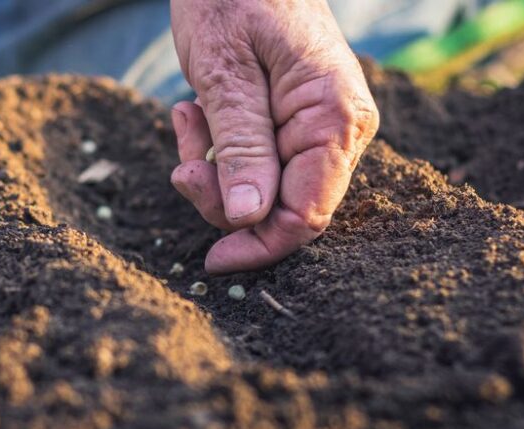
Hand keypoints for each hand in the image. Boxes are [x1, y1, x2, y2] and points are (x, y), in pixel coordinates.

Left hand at [168, 0, 378, 273]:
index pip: (306, 214)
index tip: (211, 261)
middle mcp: (341, 128)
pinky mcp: (296, 122)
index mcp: (335, 117)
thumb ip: (241, 146)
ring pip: (265, 190)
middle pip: (284, 209)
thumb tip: (248, 218)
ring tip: (187, 117)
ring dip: (215, 170)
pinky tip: (197, 111)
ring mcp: (322, 126)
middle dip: (224, 198)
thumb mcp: (225, 73)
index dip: (259, 246)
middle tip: (182, 164)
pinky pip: (258, 163)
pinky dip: (219, 151)